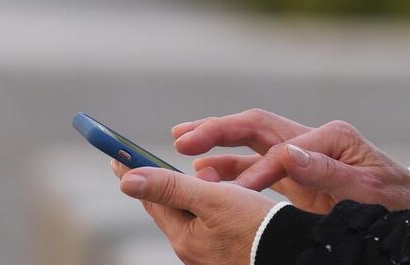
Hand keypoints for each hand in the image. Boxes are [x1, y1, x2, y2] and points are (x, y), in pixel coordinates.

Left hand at [111, 158, 276, 264]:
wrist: (293, 253)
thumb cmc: (256, 226)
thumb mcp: (212, 199)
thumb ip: (170, 187)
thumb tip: (126, 181)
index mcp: (183, 236)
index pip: (151, 198)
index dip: (134, 172)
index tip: (116, 155)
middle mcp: (192, 250)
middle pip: (167, 209)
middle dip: (155, 185)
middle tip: (136, 165)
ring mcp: (209, 254)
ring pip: (188, 217)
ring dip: (180, 194)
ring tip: (173, 178)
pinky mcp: (227, 254)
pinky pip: (207, 224)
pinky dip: (202, 206)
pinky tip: (211, 200)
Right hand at [171, 109, 409, 213]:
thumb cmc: (394, 200)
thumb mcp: (367, 189)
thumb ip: (328, 173)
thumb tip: (288, 156)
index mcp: (330, 137)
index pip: (280, 150)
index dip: (253, 172)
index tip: (233, 194)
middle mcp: (313, 138)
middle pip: (257, 126)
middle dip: (219, 131)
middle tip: (183, 139)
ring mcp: (305, 153)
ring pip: (253, 142)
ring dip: (219, 144)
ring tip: (182, 146)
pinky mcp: (301, 173)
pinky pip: (259, 164)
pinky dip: (232, 167)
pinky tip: (207, 172)